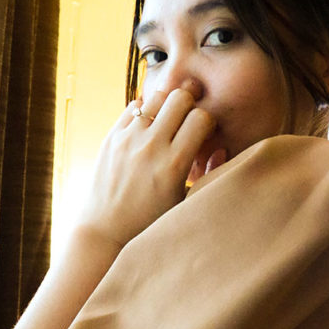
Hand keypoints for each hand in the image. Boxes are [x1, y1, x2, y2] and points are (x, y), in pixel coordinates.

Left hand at [77, 88, 216, 248]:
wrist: (106, 231)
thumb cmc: (151, 221)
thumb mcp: (185, 203)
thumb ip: (208, 174)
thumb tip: (222, 148)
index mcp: (173, 164)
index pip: (201, 117)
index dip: (207, 122)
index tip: (204, 134)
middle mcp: (150, 147)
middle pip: (180, 98)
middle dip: (190, 105)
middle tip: (188, 120)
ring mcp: (127, 139)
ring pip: (156, 97)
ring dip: (166, 105)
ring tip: (167, 122)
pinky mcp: (110, 137)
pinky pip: (132, 106)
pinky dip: (144, 112)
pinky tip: (148, 128)